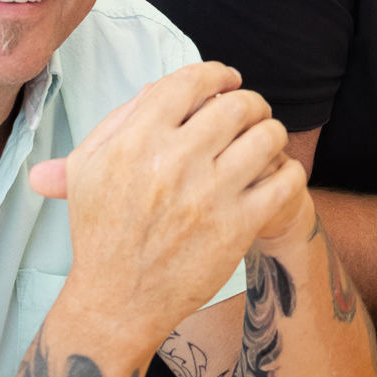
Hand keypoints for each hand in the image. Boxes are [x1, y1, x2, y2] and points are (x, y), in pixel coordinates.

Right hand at [30, 62, 304, 346]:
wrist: (116, 303)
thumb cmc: (101, 232)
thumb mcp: (87, 169)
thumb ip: (117, 121)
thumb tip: (155, 87)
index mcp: (135, 142)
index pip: (190, 82)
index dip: (217, 73)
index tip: (229, 78)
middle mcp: (172, 163)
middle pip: (236, 105)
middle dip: (251, 101)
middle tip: (253, 111)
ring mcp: (207, 195)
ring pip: (266, 137)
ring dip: (272, 131)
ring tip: (267, 139)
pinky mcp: (235, 227)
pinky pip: (283, 180)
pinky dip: (289, 170)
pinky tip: (279, 173)